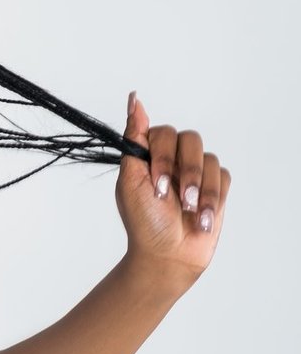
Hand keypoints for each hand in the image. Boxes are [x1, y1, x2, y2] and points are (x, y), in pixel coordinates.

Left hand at [116, 89, 229, 291]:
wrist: (168, 254)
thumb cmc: (144, 221)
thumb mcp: (130, 180)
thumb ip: (133, 139)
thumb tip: (134, 100)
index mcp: (148, 155)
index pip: (161, 132)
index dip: (161, 156)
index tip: (156, 183)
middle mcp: (173, 158)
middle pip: (189, 139)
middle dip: (182, 172)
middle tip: (170, 197)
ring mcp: (197, 171)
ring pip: (209, 158)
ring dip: (199, 188)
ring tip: (188, 211)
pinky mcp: (218, 186)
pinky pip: (224, 176)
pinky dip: (213, 198)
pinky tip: (201, 217)